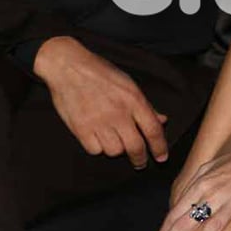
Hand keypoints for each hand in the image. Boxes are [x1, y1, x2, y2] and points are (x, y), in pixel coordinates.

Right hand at [33, 36, 167, 167]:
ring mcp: (98, 122)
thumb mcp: (129, 84)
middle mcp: (118, 113)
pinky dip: (98, 148)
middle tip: (140, 163)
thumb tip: (162, 120)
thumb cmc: (101, 73)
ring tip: (115, 141)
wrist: (69, 67)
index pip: (153, 130)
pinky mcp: (80, 128)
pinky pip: (95, 150)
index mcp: (134, 100)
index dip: (160, 147)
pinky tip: (98, 139)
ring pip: (114, 151)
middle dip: (140, 159)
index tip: (161, 157)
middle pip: (135, 147)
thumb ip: (145, 105)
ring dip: (117, 149)